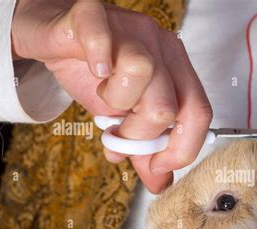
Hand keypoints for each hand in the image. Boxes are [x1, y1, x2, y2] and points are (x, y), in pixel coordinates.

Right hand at [11, 0, 211, 192]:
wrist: (56, 38)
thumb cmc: (97, 76)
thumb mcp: (124, 119)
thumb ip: (144, 149)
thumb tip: (160, 183)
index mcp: (176, 71)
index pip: (199, 114)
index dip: (182, 149)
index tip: (157, 166)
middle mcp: (161, 47)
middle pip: (168, 105)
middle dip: (139, 136)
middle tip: (118, 136)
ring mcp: (129, 28)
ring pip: (141, 73)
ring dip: (116, 103)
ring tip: (104, 101)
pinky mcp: (92, 16)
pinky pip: (100, 35)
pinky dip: (97, 58)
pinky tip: (94, 70)